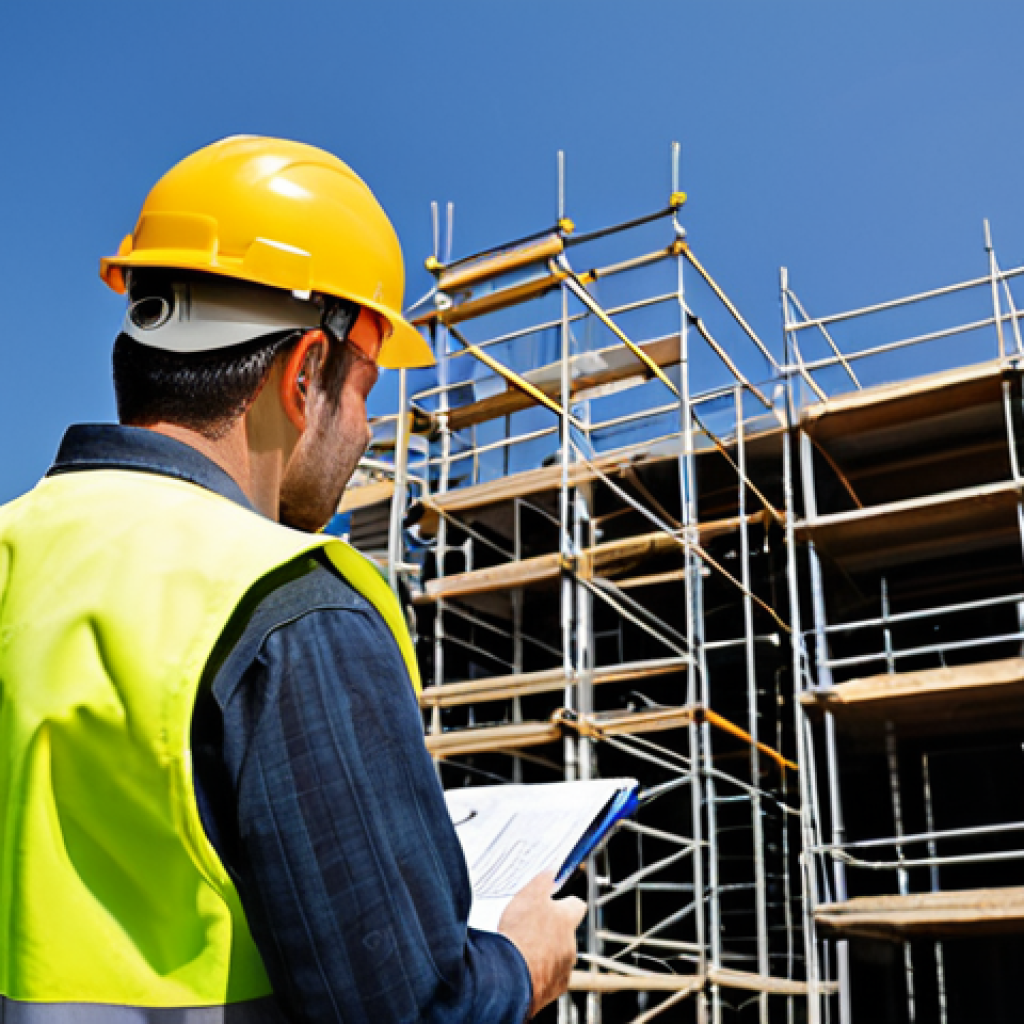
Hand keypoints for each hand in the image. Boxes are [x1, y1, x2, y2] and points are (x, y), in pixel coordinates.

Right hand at [498, 871, 586, 1017]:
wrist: (509, 977)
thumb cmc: (520, 935)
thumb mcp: (529, 896)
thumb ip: (544, 880)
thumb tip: (555, 867)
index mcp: (567, 920)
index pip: (577, 906)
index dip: (566, 903)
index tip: (556, 903)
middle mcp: (570, 944)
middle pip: (566, 933)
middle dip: (552, 931)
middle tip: (530, 929)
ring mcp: (564, 968)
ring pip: (558, 956)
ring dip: (546, 953)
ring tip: (523, 950)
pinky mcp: (554, 988)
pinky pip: (550, 977)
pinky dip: (539, 973)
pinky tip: (523, 968)